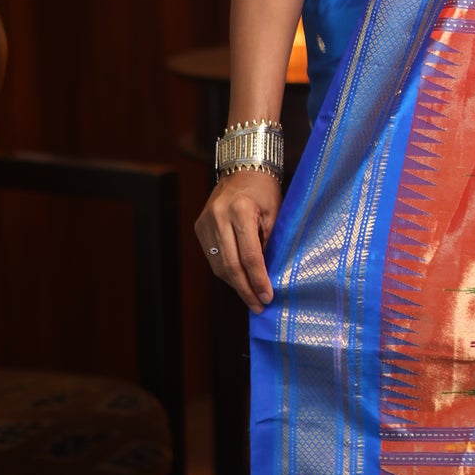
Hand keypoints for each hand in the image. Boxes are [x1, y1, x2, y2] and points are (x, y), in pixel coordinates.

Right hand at [196, 169, 279, 311]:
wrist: (242, 168)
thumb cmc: (265, 190)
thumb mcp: (275, 213)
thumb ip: (270, 243)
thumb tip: (269, 276)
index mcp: (240, 211)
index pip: (250, 255)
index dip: (259, 279)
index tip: (268, 296)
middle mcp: (218, 217)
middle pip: (231, 265)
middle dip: (246, 289)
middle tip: (258, 306)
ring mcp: (205, 222)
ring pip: (219, 264)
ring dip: (235, 284)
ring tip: (251, 297)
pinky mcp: (199, 227)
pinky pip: (213, 256)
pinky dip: (226, 271)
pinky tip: (239, 281)